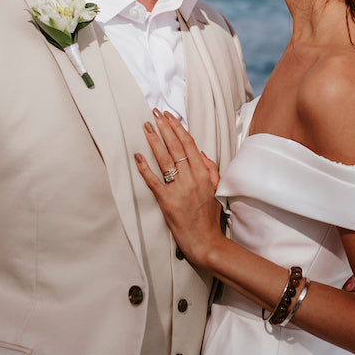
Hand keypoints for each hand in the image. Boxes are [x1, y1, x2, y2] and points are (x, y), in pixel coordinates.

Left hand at [134, 110, 223, 267]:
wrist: (205, 241)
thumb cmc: (209, 218)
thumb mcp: (216, 190)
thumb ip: (210, 170)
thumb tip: (201, 154)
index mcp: (203, 174)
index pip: (189, 144)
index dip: (178, 128)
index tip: (169, 116)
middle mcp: (192, 178)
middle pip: (176, 147)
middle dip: (165, 128)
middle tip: (155, 114)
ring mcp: (179, 189)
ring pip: (165, 160)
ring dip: (154, 141)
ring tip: (146, 127)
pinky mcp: (167, 201)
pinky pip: (154, 181)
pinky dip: (145, 168)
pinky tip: (137, 156)